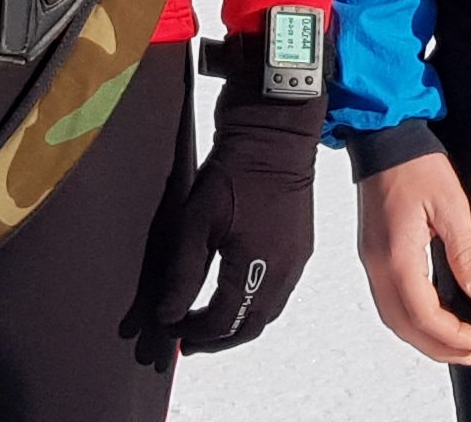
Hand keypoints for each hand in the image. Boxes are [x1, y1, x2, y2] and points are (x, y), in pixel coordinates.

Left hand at [147, 87, 320, 352]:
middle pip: (251, 325)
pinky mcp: (302, 246)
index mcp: (257, 268)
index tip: (171, 330)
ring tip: (209, 321)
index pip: (224, 322)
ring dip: (239, 323)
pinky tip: (235, 293)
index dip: (195, 333)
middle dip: (218, 338)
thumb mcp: (195, 223)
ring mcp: (297, 260)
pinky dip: (256, 303)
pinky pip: (280, 291)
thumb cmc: (232, 172)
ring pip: (268, 312)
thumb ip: (182, 275)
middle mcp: (284, 272)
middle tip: (190, 339)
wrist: (274, 131)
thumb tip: (169, 315)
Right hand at [355, 151, 470, 365]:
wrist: (385, 139)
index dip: (453, 335)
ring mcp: (371, 260)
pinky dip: (409, 318)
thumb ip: (466, 252)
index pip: (424, 315)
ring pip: (392, 316)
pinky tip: (430, 316)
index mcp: (397, 257)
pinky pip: (387, 300)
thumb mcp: (452, 206)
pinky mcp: (373, 253)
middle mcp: (378, 265)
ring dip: (422, 337)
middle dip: (437, 346)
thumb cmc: (416, 165)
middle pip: (404, 325)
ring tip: (453, 343)